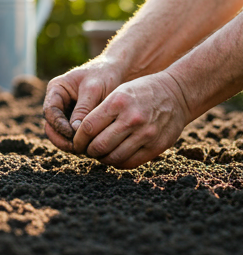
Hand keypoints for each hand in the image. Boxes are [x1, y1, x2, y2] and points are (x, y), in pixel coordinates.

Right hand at [43, 58, 123, 152]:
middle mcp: (57, 102)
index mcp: (56, 89)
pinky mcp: (76, 120)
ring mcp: (66, 112)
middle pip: (51, 126)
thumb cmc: (104, 75)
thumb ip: (83, 109)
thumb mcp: (94, 89)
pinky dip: (79, 141)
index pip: (50, 112)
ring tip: (85, 150)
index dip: (58, 125)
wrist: (117, 71)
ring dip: (70, 143)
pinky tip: (91, 146)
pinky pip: (73, 134)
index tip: (73, 135)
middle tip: (77, 148)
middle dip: (62, 139)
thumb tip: (75, 132)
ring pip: (60, 133)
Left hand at [72, 71, 190, 168]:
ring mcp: (146, 134)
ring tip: (100, 153)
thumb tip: (79, 134)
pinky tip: (114, 156)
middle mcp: (132, 119)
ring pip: (114, 158)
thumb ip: (100, 112)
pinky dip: (118, 162)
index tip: (76, 142)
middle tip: (86, 150)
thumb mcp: (118, 92)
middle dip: (88, 151)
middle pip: (99, 146)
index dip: (78, 139)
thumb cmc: (141, 92)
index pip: (88, 128)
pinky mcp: (156, 146)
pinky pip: (130, 162)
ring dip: (102, 159)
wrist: (177, 93)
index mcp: (118, 102)